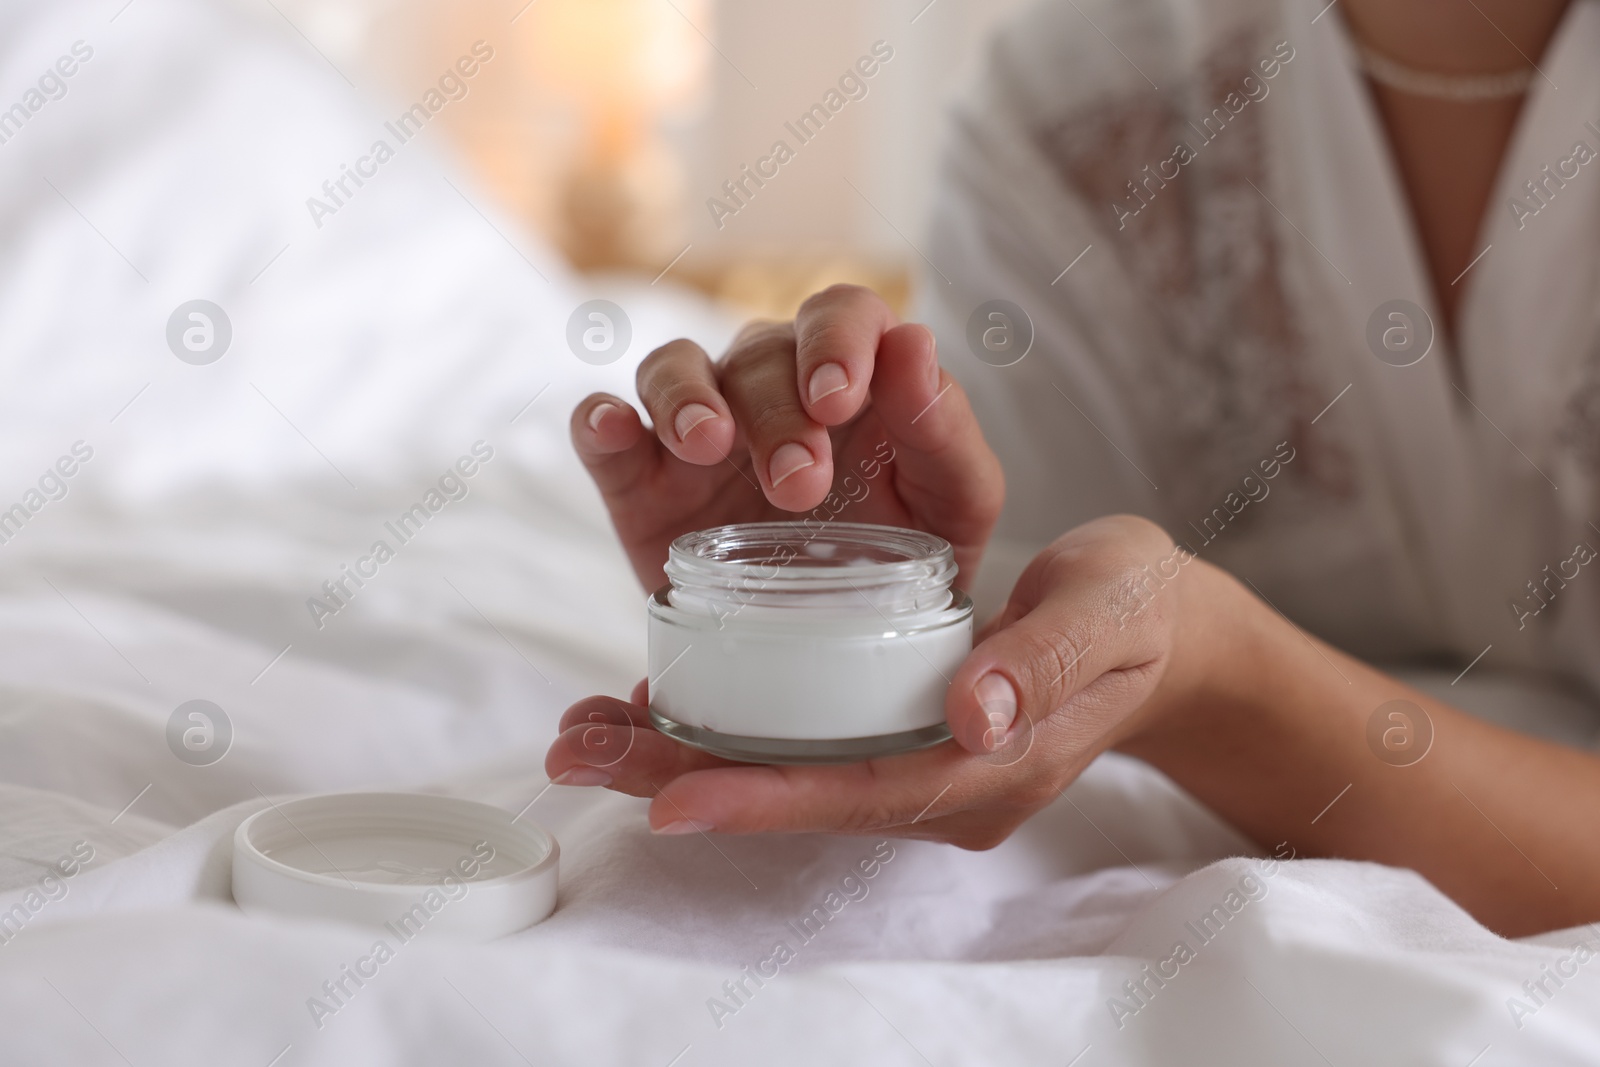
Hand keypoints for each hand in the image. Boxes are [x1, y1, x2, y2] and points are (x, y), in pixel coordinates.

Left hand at [544, 516, 1230, 847]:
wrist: (1158, 626)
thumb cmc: (1137, 608)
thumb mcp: (1110, 610)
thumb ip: (1047, 657)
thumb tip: (976, 713)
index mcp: (995, 767)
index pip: (866, 791)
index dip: (769, 797)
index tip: (672, 794)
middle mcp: (945, 785)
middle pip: (804, 795)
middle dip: (689, 780)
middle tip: (578, 754)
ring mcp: (920, 766)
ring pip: (789, 774)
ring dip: (685, 757)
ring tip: (584, 734)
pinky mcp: (899, 735)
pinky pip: (800, 746)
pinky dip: (727, 731)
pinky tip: (657, 707)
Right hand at [571, 284, 1003, 590]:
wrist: (841, 651)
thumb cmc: (908, 557)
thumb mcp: (954, 506)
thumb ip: (946, 431)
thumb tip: (914, 345)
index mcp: (852, 376)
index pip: (841, 312)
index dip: (837, 340)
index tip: (838, 399)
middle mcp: (769, 386)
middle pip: (758, 352)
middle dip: (778, 412)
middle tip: (798, 486)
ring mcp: (698, 430)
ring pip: (674, 368)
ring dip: (688, 398)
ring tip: (706, 445)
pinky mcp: (640, 480)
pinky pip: (601, 428)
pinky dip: (598, 420)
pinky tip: (610, 430)